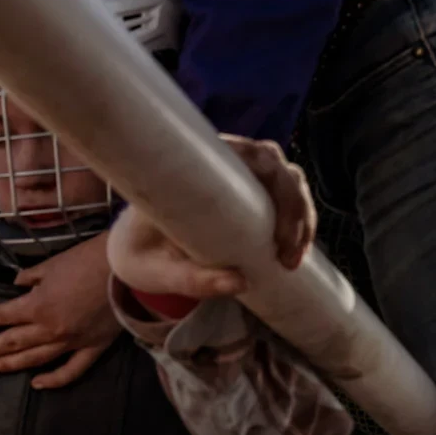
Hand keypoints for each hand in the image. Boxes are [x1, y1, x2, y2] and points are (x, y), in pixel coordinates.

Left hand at [0, 232, 118, 387]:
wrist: (128, 268)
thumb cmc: (89, 260)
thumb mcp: (52, 264)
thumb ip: (31, 277)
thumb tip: (18, 284)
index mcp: (38, 306)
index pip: (5, 315)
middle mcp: (51, 328)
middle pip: (14, 341)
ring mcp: (72, 341)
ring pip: (35, 358)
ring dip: (10, 365)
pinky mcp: (93, 348)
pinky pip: (71, 370)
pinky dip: (54, 380)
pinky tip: (36, 384)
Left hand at [107, 136, 314, 300]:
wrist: (134, 254)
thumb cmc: (140, 255)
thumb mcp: (156, 272)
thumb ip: (189, 280)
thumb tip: (241, 283)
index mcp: (189, 163)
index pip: (245, 151)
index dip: (274, 178)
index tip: (277, 225)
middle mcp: (217, 162)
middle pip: (273, 164)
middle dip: (293, 207)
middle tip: (288, 255)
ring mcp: (235, 177)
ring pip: (286, 180)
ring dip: (301, 217)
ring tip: (291, 260)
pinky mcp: (247, 195)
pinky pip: (282, 199)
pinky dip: (296, 223)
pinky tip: (294, 252)